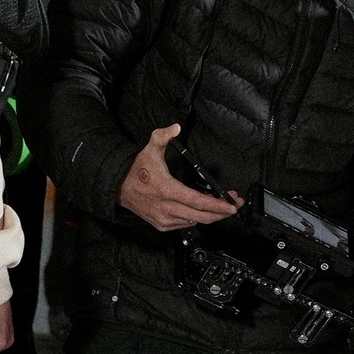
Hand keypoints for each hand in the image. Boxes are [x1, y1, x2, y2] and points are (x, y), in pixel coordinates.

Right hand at [119, 123, 239, 230]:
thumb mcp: (150, 148)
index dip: (218, 205)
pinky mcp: (162, 225)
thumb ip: (163, 135)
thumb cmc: (136, 170)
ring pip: (195, 222)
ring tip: (220, 206)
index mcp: (167, 190)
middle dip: (222, 212)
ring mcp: (164, 219)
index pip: (198, 201)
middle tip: (234, 205)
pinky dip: (196, 218)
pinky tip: (201, 210)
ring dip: (210, 215)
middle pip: (202, 216)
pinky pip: (185, 225)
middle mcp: (166, 208)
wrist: (119, 187)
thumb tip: (176, 128)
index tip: (232, 204)